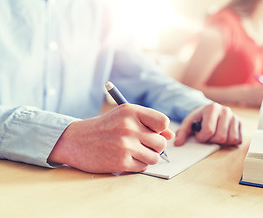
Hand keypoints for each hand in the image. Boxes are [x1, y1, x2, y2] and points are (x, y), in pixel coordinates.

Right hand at [48, 104, 173, 172]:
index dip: (160, 130)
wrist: (76, 140)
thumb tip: (171, 135)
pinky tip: (125, 158)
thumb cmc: (105, 127)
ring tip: (133, 152)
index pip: (163, 122)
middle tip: (140, 144)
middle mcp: (129, 126)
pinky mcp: (121, 162)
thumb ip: (149, 123)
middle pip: (161, 143)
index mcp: (131, 111)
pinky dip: (137, 165)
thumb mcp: (124, 116)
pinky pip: (143, 167)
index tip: (151, 132)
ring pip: (155, 157)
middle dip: (154, 146)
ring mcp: (125, 145)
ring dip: (147, 157)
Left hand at [174, 103, 241, 145]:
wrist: (210, 111)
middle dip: (211, 140)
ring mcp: (234, 117)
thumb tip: (177, 143)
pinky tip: (223, 135)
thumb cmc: (199, 117)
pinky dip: (230, 142)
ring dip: (221, 142)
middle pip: (220, 137)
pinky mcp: (240, 123)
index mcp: (211, 108)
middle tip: (208, 136)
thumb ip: (182, 132)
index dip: (202, 137)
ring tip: (215, 135)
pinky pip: (238, 139)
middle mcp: (225, 110)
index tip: (199, 135)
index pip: (209, 130)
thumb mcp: (189, 122)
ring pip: (230, 139)